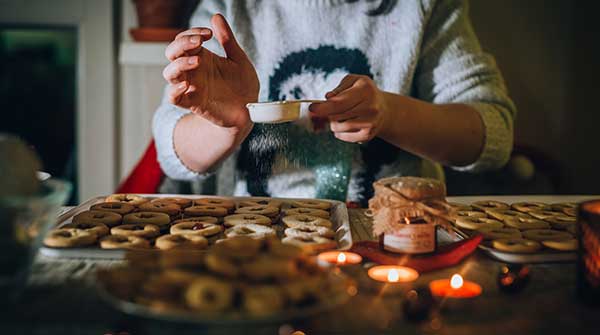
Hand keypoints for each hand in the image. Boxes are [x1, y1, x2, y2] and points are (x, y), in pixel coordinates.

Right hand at [163, 14, 258, 128]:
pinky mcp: (193, 103)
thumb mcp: (238, 59)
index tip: (209, 33)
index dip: (191, 33)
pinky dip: (174, 91)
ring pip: (169, 73)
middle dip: (181, 44)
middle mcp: (193, 70)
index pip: (184, 40)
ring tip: (198, 61)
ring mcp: (191, 86)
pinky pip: (173, 98)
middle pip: (172, 53)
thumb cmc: (243, 84)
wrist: (249, 110)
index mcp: (201, 57)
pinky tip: (187, 85)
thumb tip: (216, 16)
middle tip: (200, 43)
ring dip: (179, 64)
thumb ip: (227, 40)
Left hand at [309, 74, 387, 142]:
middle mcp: (371, 107)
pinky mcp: (368, 135)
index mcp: (365, 90)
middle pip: (337, 116)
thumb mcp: (353, 81)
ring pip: (339, 128)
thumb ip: (339, 89)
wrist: (383, 108)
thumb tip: (328, 98)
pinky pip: (344, 137)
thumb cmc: (363, 91)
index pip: (340, 103)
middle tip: (326, 112)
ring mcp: (371, 123)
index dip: (323, 107)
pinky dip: (340, 132)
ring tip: (339, 117)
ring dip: (333, 123)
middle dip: (327, 114)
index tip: (312, 108)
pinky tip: (345, 124)